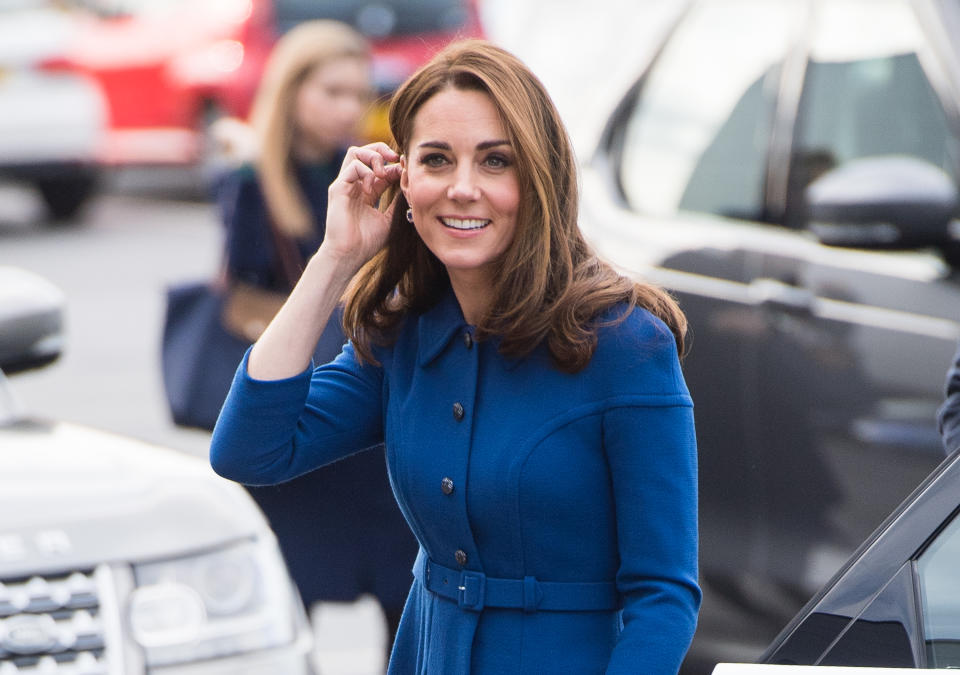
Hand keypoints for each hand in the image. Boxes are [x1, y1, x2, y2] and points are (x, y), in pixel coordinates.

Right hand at [322, 142, 401, 270]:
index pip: (379, 168)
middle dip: (381, 151)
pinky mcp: (337, 189)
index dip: (394, 165)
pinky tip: (371, 188)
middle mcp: (354, 185)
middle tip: (396, 160)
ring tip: (383, 173)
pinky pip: (351, 167)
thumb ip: (396, 203)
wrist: (349, 256)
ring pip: (355, 153)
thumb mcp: (389, 220)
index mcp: (366, 192)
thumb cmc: (366, 243)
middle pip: (364, 152)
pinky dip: (365, 172)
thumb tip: (409, 187)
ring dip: (373, 157)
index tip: (406, 170)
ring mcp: (344, 185)